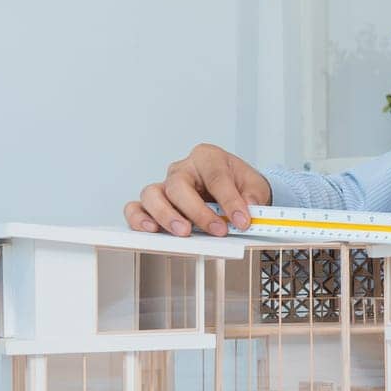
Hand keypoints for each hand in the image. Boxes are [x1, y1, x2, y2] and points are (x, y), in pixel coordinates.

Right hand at [124, 143, 271, 236]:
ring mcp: (165, 185)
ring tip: (184, 232)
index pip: (216, 177)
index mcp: (208, 158)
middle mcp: (183, 169)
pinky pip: (136, 207)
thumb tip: (248, 209)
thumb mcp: (254, 185)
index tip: (242, 220)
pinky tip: (152, 230)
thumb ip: (253, 196)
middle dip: (197, 211)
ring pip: (152, 194)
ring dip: (166, 215)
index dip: (230, 201)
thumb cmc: (238, 183)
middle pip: (179, 185)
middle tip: (215, 230)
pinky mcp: (154, 203)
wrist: (233, 188)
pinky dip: (139, 218)